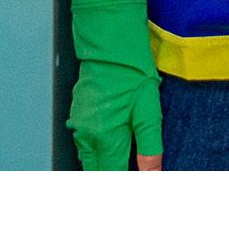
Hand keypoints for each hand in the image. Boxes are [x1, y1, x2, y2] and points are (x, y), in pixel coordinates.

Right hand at [68, 0, 166, 169]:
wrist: (109, 45)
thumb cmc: (132, 73)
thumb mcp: (148, 109)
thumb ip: (149, 147)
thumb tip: (152, 174)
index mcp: (105, 137)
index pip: (112, 175)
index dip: (124, 183)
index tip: (138, 182)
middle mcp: (87, 135)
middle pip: (96, 171)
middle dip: (110, 175)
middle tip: (129, 172)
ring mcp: (78, 124)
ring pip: (87, 160)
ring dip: (102, 166)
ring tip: (121, 165)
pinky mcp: (76, 113)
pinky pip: (83, 143)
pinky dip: (95, 151)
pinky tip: (109, 147)